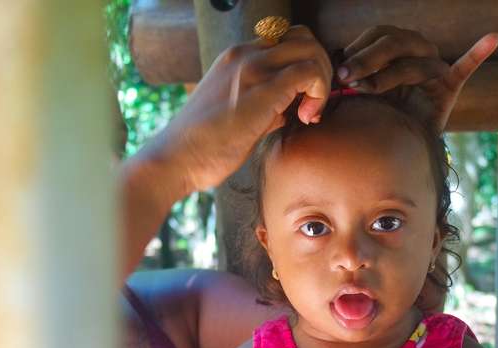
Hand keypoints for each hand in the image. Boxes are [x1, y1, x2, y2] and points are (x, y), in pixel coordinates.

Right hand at [145, 26, 331, 192]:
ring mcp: (252, 69)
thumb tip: (289, 110)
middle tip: (313, 107)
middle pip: (303, 38)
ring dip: (322, 80)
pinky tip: (305, 119)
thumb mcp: (240, 118)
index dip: (305, 68)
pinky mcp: (261, 91)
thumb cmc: (205, 146)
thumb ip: (267, 108)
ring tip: (309, 113)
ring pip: (310, 50)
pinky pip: (308, 72)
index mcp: (237, 58)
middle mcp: (244, 55)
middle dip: (321, 70)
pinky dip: (319, 93)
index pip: (287, 42)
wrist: (175, 159)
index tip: (303, 104)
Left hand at [337, 26, 497, 132]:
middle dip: (367, 60)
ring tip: (366, 89)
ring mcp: (433, 68)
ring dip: (387, 76)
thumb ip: (348, 82)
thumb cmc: (375, 118)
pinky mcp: (448, 86)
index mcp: (394, 47)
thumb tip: (327, 72)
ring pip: (413, 63)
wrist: (398, 148)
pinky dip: (477, 53)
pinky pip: (465, 67)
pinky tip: (492, 37)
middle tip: (347, 80)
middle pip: (394, 43)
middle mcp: (415, 51)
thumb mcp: (357, 97)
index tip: (338, 73)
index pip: (378, 35)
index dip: (358, 51)